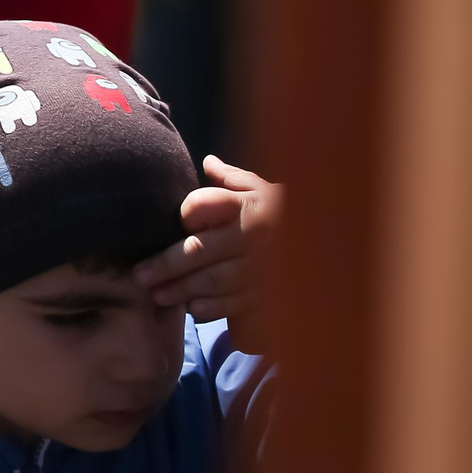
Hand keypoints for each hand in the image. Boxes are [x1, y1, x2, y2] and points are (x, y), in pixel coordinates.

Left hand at [135, 156, 281, 348]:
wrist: (332, 239)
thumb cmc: (281, 211)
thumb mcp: (259, 189)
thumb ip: (231, 178)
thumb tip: (208, 161)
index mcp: (247, 204)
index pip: (205, 205)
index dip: (187, 213)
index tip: (175, 223)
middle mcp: (253, 234)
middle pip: (202, 249)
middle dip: (168, 265)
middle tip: (139, 276)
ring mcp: (263, 264)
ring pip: (217, 279)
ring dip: (184, 289)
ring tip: (157, 296)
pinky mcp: (273, 289)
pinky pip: (240, 301)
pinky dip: (215, 308)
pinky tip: (193, 311)